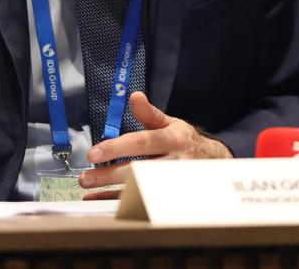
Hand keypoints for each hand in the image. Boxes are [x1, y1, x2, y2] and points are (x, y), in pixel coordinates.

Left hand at [78, 92, 231, 197]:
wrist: (213, 164)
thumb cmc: (184, 141)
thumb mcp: (171, 123)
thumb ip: (149, 113)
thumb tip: (134, 96)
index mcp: (172, 139)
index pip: (141, 142)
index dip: (117, 147)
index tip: (94, 152)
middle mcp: (173, 162)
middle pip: (137, 170)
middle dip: (109, 175)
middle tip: (86, 177)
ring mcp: (172, 183)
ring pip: (138, 189)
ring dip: (110, 191)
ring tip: (88, 187)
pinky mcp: (168, 197)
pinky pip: (139, 202)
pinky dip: (117, 201)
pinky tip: (99, 198)